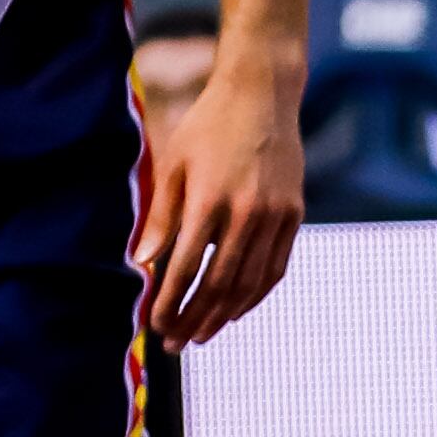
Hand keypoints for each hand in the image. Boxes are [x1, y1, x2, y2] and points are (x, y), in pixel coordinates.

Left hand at [139, 38, 303, 346]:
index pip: (185, 266)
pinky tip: (236, 309)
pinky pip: (275, 268)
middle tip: (175, 342)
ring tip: (202, 334)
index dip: (170, 301)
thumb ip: (161, 216)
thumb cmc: (208, 126)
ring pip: (250, 282)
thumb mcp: (174, 162)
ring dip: (224, 315)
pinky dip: (255, 295)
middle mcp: (246, 212)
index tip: (154, 323)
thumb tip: (142, 264)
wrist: (262, 94)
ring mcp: (275, 216)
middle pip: (219, 283)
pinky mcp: (294, 215)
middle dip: (194, 318)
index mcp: (209, 198)